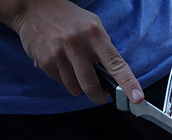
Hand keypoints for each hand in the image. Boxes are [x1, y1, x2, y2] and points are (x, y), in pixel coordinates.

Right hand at [11, 0, 142, 103]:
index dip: (128, 83)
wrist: (34, 7)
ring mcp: (58, 53)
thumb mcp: (94, 26)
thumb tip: (116, 77)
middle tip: (101, 95)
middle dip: (98, 96)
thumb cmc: (70, 19)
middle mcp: (76, 44)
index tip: (137, 97)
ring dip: (79, 86)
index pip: (116, 64)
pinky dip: (64, 79)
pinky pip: (60, 82)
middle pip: (91, 85)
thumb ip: (105, 50)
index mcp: (95, 34)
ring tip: (76, 70)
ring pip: (75, 88)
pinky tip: (61, 64)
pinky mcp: (44, 61)